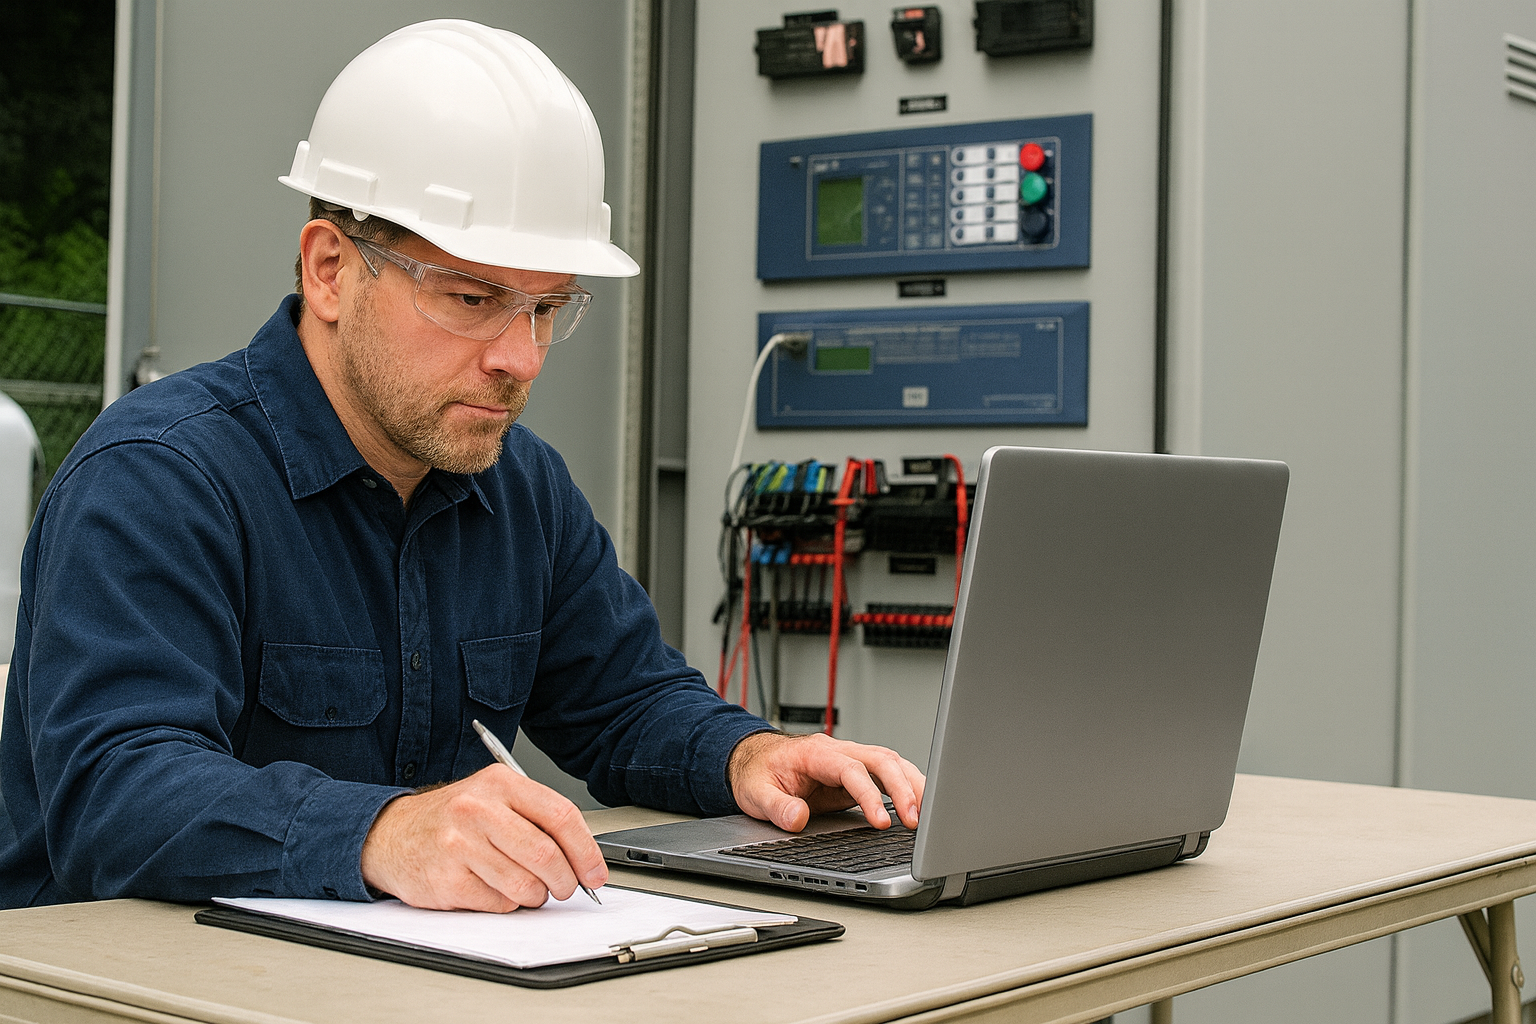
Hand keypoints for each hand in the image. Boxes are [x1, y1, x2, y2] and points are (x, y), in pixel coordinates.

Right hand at [360, 764, 608, 910]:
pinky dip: (506, 904)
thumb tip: (582, 858)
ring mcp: (460, 845)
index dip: (586, 850)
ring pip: (525, 885)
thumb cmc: (452, 819)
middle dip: (565, 880)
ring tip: (526, 888)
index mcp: (499, 783)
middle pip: (546, 855)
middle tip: (565, 888)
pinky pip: (498, 903)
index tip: (595, 872)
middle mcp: (478, 809)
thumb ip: (536, 819)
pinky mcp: (447, 880)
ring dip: (535, 896)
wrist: (390, 834)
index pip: (561, 816)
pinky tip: (492, 888)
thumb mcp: (493, 798)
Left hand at [727, 731, 925, 832]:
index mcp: (816, 753)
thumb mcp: (756, 793)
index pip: (851, 770)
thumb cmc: (757, 773)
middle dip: (904, 788)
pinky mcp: (857, 772)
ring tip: (930, 814)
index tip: (881, 822)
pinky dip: (908, 786)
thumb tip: (798, 818)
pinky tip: (920, 805)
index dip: (869, 795)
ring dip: (913, 786)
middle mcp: (839, 751)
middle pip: (882, 760)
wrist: (754, 760)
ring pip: (892, 763)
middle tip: (916, 820)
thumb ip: (776, 807)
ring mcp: (851, 759)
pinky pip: (889, 774)